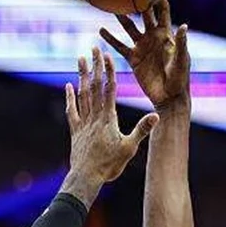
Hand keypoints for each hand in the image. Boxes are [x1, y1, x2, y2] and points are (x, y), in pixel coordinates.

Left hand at [64, 47, 159, 192]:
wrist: (86, 178)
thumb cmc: (109, 165)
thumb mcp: (129, 148)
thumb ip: (142, 130)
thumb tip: (157, 116)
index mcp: (108, 119)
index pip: (109, 89)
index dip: (108, 71)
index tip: (107, 55)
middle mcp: (94, 117)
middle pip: (94, 86)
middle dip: (94, 66)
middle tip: (94, 48)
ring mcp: (83, 123)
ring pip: (82, 94)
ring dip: (81, 76)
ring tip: (80, 59)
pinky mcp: (75, 131)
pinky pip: (72, 111)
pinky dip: (70, 98)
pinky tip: (68, 86)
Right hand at [100, 0, 190, 110]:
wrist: (168, 97)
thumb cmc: (180, 79)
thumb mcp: (181, 60)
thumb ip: (181, 43)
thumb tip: (184, 25)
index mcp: (166, 35)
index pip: (163, 12)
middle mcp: (153, 37)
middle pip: (144, 14)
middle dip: (138, 0)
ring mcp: (142, 46)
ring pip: (129, 27)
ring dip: (121, 17)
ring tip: (112, 4)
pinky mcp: (133, 58)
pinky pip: (120, 46)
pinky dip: (110, 39)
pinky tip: (101, 31)